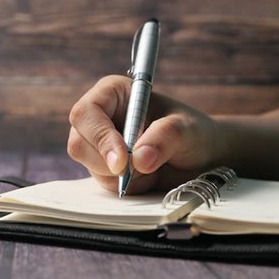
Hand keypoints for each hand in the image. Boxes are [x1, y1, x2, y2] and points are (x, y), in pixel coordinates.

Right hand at [67, 75, 221, 193]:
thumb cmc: (193, 132)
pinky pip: (102, 182)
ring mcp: (98, 143)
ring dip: (120, 175)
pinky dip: (124, 185)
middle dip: (108, 162)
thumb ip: (165, 137)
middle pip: (79, 142)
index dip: (99, 137)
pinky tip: (146, 176)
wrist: (200, 157)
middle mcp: (99, 116)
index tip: (122, 161)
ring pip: (88, 165)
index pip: (87, 113)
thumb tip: (139, 158)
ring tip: (151, 167)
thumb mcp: (186, 129)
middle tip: (139, 169)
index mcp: (112, 93)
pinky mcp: (103, 165)